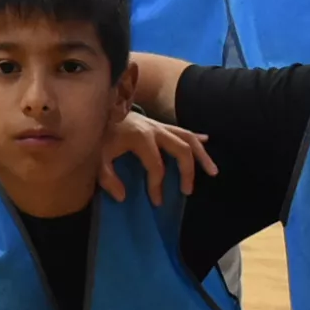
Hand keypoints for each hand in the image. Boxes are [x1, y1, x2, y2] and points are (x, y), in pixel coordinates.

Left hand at [97, 112, 216, 206]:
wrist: (96, 108)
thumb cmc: (97, 135)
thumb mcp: (97, 157)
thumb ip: (107, 178)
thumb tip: (122, 197)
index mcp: (140, 137)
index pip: (156, 166)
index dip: (157, 185)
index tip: (156, 201)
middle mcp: (155, 129)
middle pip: (181, 149)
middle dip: (187, 171)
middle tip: (187, 191)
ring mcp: (159, 125)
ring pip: (188, 138)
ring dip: (202, 155)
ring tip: (212, 172)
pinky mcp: (158, 123)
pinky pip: (183, 129)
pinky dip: (196, 137)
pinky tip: (207, 141)